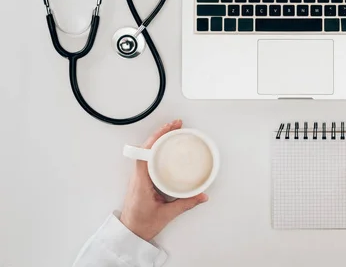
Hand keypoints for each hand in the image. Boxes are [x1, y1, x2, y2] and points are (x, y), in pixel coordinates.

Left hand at [120, 120, 208, 240]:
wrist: (129, 233)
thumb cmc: (141, 224)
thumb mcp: (167, 214)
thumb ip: (186, 204)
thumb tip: (201, 195)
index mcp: (141, 182)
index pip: (145, 153)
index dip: (156, 139)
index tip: (169, 130)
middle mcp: (138, 176)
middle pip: (147, 147)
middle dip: (162, 133)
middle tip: (177, 125)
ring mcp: (139, 177)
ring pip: (147, 151)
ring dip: (159, 139)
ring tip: (173, 131)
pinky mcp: (142, 179)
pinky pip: (149, 159)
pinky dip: (158, 149)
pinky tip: (167, 147)